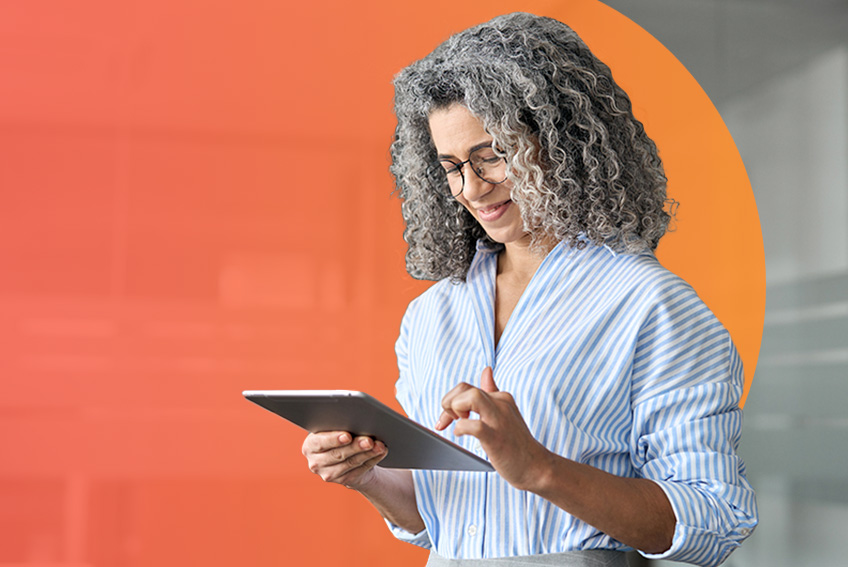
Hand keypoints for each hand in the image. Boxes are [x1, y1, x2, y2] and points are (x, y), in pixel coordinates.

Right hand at [301, 431, 387, 490]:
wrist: (344, 456)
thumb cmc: (339, 434)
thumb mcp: (333, 429)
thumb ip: (339, 425)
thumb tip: (356, 420)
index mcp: (310, 446)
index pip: (320, 442)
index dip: (334, 439)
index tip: (348, 435)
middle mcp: (316, 462)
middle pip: (338, 454)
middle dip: (356, 446)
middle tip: (369, 440)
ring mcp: (329, 474)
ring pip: (351, 463)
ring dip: (368, 454)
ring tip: (379, 445)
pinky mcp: (344, 481)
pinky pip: (360, 470)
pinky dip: (373, 460)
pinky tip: (380, 452)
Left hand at [435, 367, 551, 490]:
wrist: (536, 466)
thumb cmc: (516, 442)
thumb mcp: (505, 412)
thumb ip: (493, 391)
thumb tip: (486, 370)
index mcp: (500, 398)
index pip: (467, 387)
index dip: (451, 400)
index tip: (448, 418)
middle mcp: (500, 404)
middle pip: (465, 388)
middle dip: (449, 403)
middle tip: (451, 420)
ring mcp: (499, 420)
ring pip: (471, 398)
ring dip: (455, 409)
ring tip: (457, 423)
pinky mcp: (496, 438)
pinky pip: (474, 425)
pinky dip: (461, 428)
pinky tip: (461, 435)